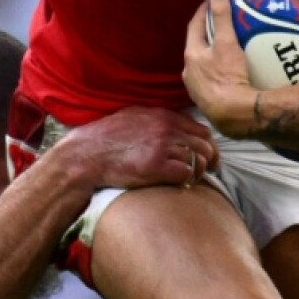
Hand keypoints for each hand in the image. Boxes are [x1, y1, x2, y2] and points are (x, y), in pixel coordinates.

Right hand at [62, 107, 218, 190]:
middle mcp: (166, 128)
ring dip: (199, 172)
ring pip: (200, 160)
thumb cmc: (106, 138)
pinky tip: (180, 184)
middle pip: (206, 145)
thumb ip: (156, 120)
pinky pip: (187, 173)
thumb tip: (174, 127)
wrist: (86, 155)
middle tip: (211, 171)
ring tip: (193, 179)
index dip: (208, 145)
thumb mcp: (133, 116)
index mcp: (162, 115)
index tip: (209, 156)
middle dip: (211, 160)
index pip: (201, 129)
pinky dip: (188, 180)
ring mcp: (162, 146)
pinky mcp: (157, 166)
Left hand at [182, 0, 256, 136]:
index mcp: (191, 55)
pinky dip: (218, 73)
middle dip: (207, 34)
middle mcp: (189, 72)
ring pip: (203, 65)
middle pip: (197, 46)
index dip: (203, 12)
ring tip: (228, 48)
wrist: (234, 115)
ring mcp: (197, 89)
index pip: (194, 26)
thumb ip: (222, 17)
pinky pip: (211, 81)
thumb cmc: (228, 77)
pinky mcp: (207, 102)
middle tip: (222, 24)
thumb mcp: (226, 43)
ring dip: (212, 55)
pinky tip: (230, 74)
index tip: (212, 1)